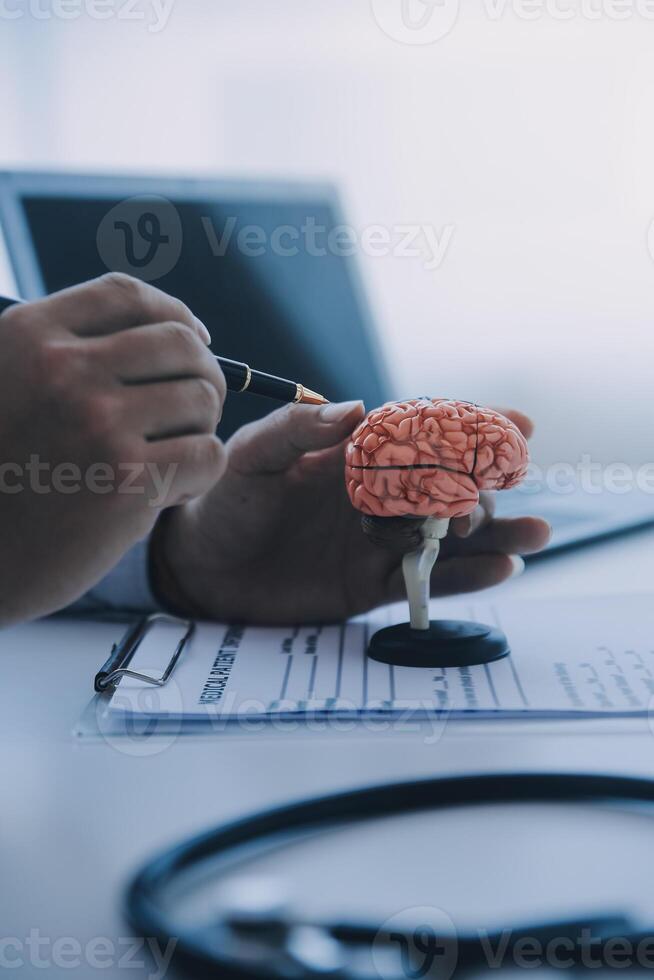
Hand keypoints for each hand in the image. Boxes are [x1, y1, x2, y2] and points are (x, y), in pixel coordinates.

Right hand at [0, 273, 225, 623]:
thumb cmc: (2, 475)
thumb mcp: (9, 385)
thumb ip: (71, 353)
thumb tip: (185, 334)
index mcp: (29, 336)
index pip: (127, 296)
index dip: (176, 314)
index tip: (196, 338)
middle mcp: (62, 370)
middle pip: (180, 344)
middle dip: (203, 374)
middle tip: (194, 411)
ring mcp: (97, 423)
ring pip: (203, 399)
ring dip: (200, 430)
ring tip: (170, 458)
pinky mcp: (126, 480)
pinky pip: (208, 454)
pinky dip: (200, 474)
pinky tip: (168, 492)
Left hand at [151, 401, 549, 623]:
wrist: (202, 568)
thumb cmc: (224, 500)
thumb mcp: (251, 456)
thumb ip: (296, 430)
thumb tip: (356, 408)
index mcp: (357, 456)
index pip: (426, 436)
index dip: (475, 429)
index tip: (520, 426)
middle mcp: (379, 496)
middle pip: (450, 488)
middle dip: (487, 488)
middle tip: (502, 493)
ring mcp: (381, 541)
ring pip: (450, 538)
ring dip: (495, 534)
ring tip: (535, 534)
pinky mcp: (373, 584)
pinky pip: (428, 581)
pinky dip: (465, 578)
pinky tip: (502, 570)